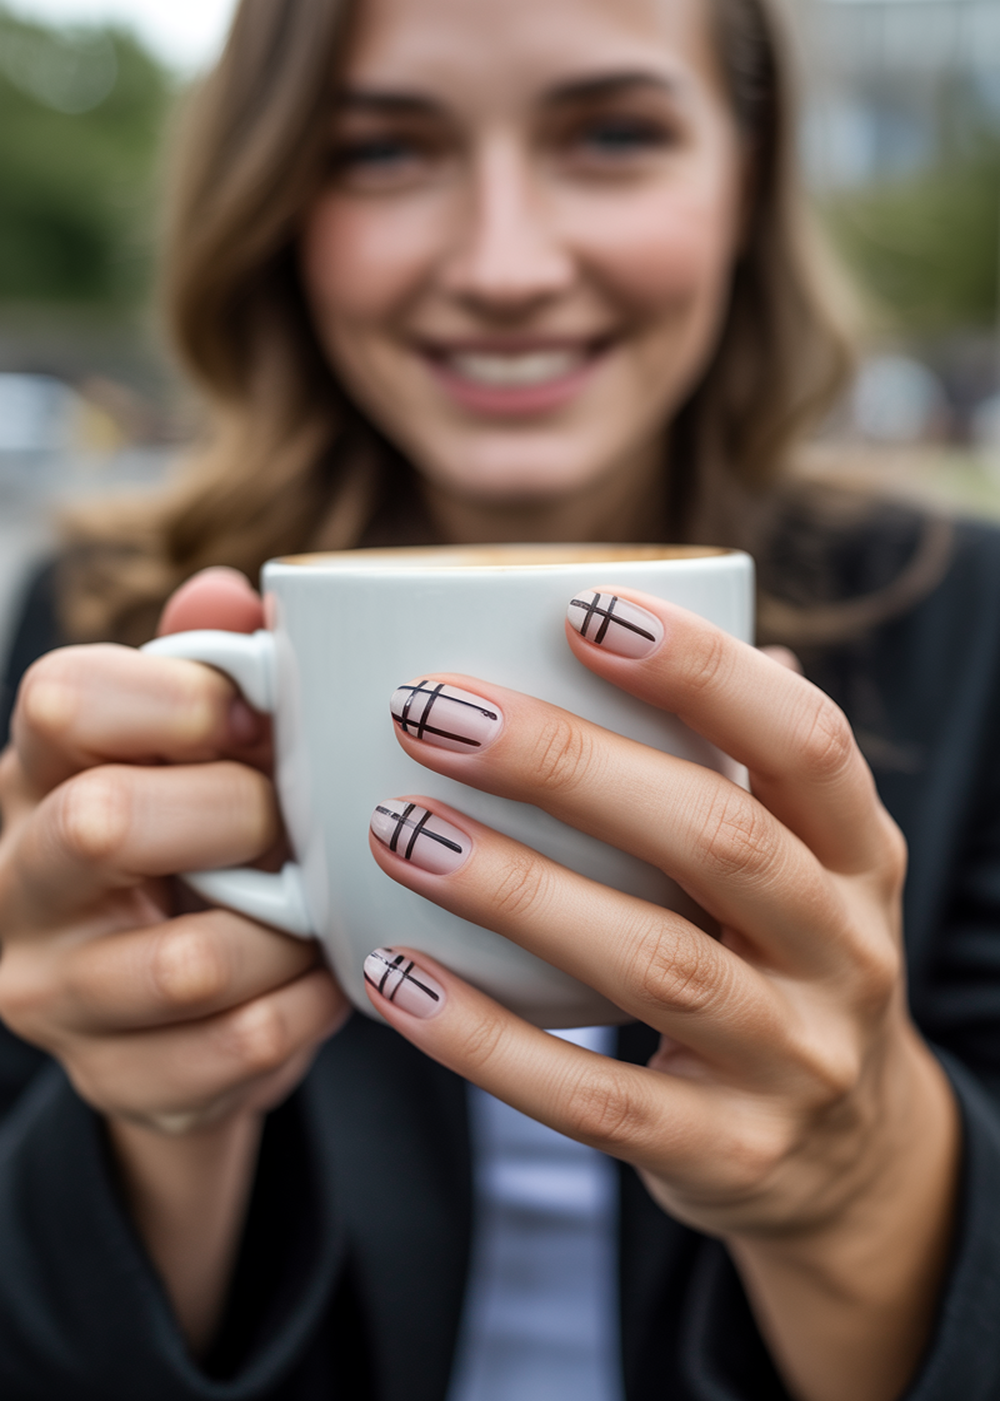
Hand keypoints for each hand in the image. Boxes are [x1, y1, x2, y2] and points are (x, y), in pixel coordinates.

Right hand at [0, 568, 345, 1344]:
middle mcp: (19, 879)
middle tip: (292, 824)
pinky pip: (238, 1050)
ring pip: (189, 960)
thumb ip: (210, 665)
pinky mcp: (114, 1080)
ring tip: (319, 908)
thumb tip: (231, 593)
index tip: (258, 718)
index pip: (63, 698)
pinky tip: (325, 976)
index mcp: (37, 770)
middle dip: (240, 815)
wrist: (170, 1005)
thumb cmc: (194, 833)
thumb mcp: (195, 747)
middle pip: (107, 820)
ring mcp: (55, 991)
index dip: (182, 699)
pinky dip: (308, 1009)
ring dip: (287, 930)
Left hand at [362, 587, 958, 1400]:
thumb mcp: (796, 867)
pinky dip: (486, 1039)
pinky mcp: (724, 1153)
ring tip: (398, 830)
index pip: (807, 741)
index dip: (704, 669)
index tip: (582, 610)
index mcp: (862, 855)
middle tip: (434, 714)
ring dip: (516, 890)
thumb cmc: (779, 963)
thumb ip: (724, 770)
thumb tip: (603, 629)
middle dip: (569, 766)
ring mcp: (794, 1062)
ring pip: (653, 965)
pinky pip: (594, 1099)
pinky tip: (395, 980)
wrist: (850, 1161)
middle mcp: (845, 952)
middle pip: (716, 839)